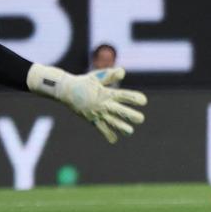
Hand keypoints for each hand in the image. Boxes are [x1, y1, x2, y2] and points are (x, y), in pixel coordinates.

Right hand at [26, 64, 147, 143]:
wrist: (66, 91)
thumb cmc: (84, 82)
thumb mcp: (97, 77)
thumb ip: (110, 75)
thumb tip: (122, 71)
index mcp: (107, 93)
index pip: (123, 95)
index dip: (133, 98)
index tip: (144, 101)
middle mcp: (103, 104)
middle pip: (119, 111)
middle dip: (130, 115)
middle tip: (141, 119)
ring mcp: (97, 113)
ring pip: (111, 122)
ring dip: (121, 127)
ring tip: (130, 132)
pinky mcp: (91, 119)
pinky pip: (100, 128)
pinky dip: (107, 134)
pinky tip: (114, 140)